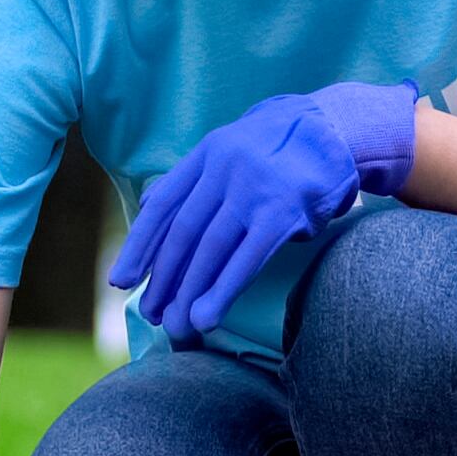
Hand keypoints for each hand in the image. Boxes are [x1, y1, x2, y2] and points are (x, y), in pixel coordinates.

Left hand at [108, 82, 419, 345]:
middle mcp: (224, 169)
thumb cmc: (277, 149)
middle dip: (164, 278)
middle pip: (183, 232)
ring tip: (177, 325)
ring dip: (189, 291)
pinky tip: (208, 314)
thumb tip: (147, 205)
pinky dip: (223, 289)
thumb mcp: (229, 149)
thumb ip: (192, 179)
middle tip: (153, 314)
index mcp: (206, 155)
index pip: (163, 205)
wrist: (334, 130)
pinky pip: (246, 258)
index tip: (122, 281)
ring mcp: (253, 190)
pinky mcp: (283, 212)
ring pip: (211, 248)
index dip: (140, 245)